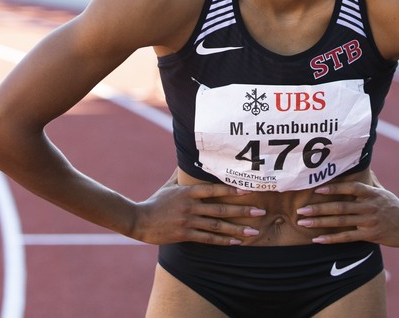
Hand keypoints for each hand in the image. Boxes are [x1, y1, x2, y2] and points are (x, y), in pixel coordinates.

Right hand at [132, 178, 266, 245]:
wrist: (138, 221)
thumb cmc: (156, 201)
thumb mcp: (169, 185)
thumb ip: (182, 173)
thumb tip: (188, 157)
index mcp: (188, 192)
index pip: (214, 190)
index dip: (232, 190)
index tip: (249, 191)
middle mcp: (190, 206)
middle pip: (220, 208)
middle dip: (242, 211)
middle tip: (260, 212)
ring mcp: (188, 221)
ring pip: (217, 226)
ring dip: (237, 229)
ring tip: (253, 231)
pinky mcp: (184, 235)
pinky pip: (207, 239)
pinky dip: (223, 241)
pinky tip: (236, 242)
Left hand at [295, 181, 398, 246]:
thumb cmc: (394, 206)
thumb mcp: (382, 191)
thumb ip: (369, 181)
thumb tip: (360, 165)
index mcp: (371, 193)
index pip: (350, 188)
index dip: (333, 188)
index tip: (317, 189)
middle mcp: (368, 206)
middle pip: (340, 206)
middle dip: (318, 208)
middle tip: (300, 210)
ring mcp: (368, 221)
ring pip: (340, 222)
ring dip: (319, 222)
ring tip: (303, 223)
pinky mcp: (369, 235)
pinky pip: (346, 237)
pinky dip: (331, 238)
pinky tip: (318, 239)